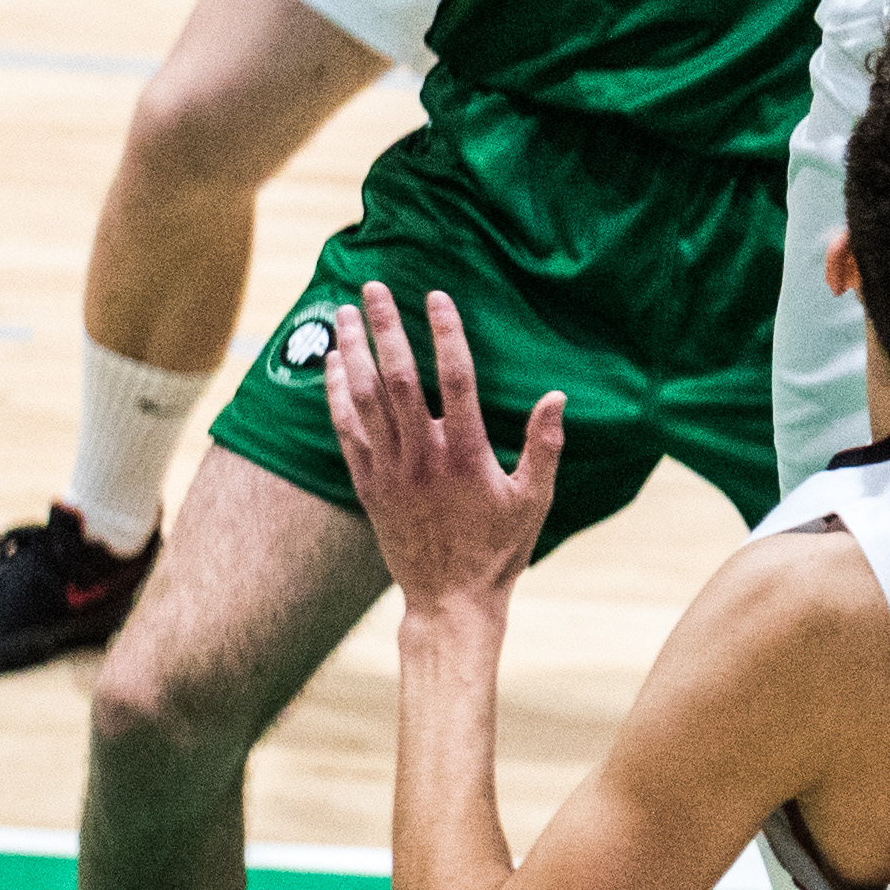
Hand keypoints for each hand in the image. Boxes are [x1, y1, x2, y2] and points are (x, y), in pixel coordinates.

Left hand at [323, 282, 561, 614]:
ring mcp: (389, 472)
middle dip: (384, 328)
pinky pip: (346, 432)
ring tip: (343, 313)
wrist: (449, 602)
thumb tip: (557, 395)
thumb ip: (545, 445)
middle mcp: (421, 457)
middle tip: (372, 287)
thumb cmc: (499, 550)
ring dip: (353, 352)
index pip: (454, 379)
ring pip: (364, 400)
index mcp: (465, 454)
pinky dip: (335, 396)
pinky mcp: (369, 487)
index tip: (436, 296)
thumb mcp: (535, 500)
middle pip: (397, 379)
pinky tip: (333, 366)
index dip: (445, 333)